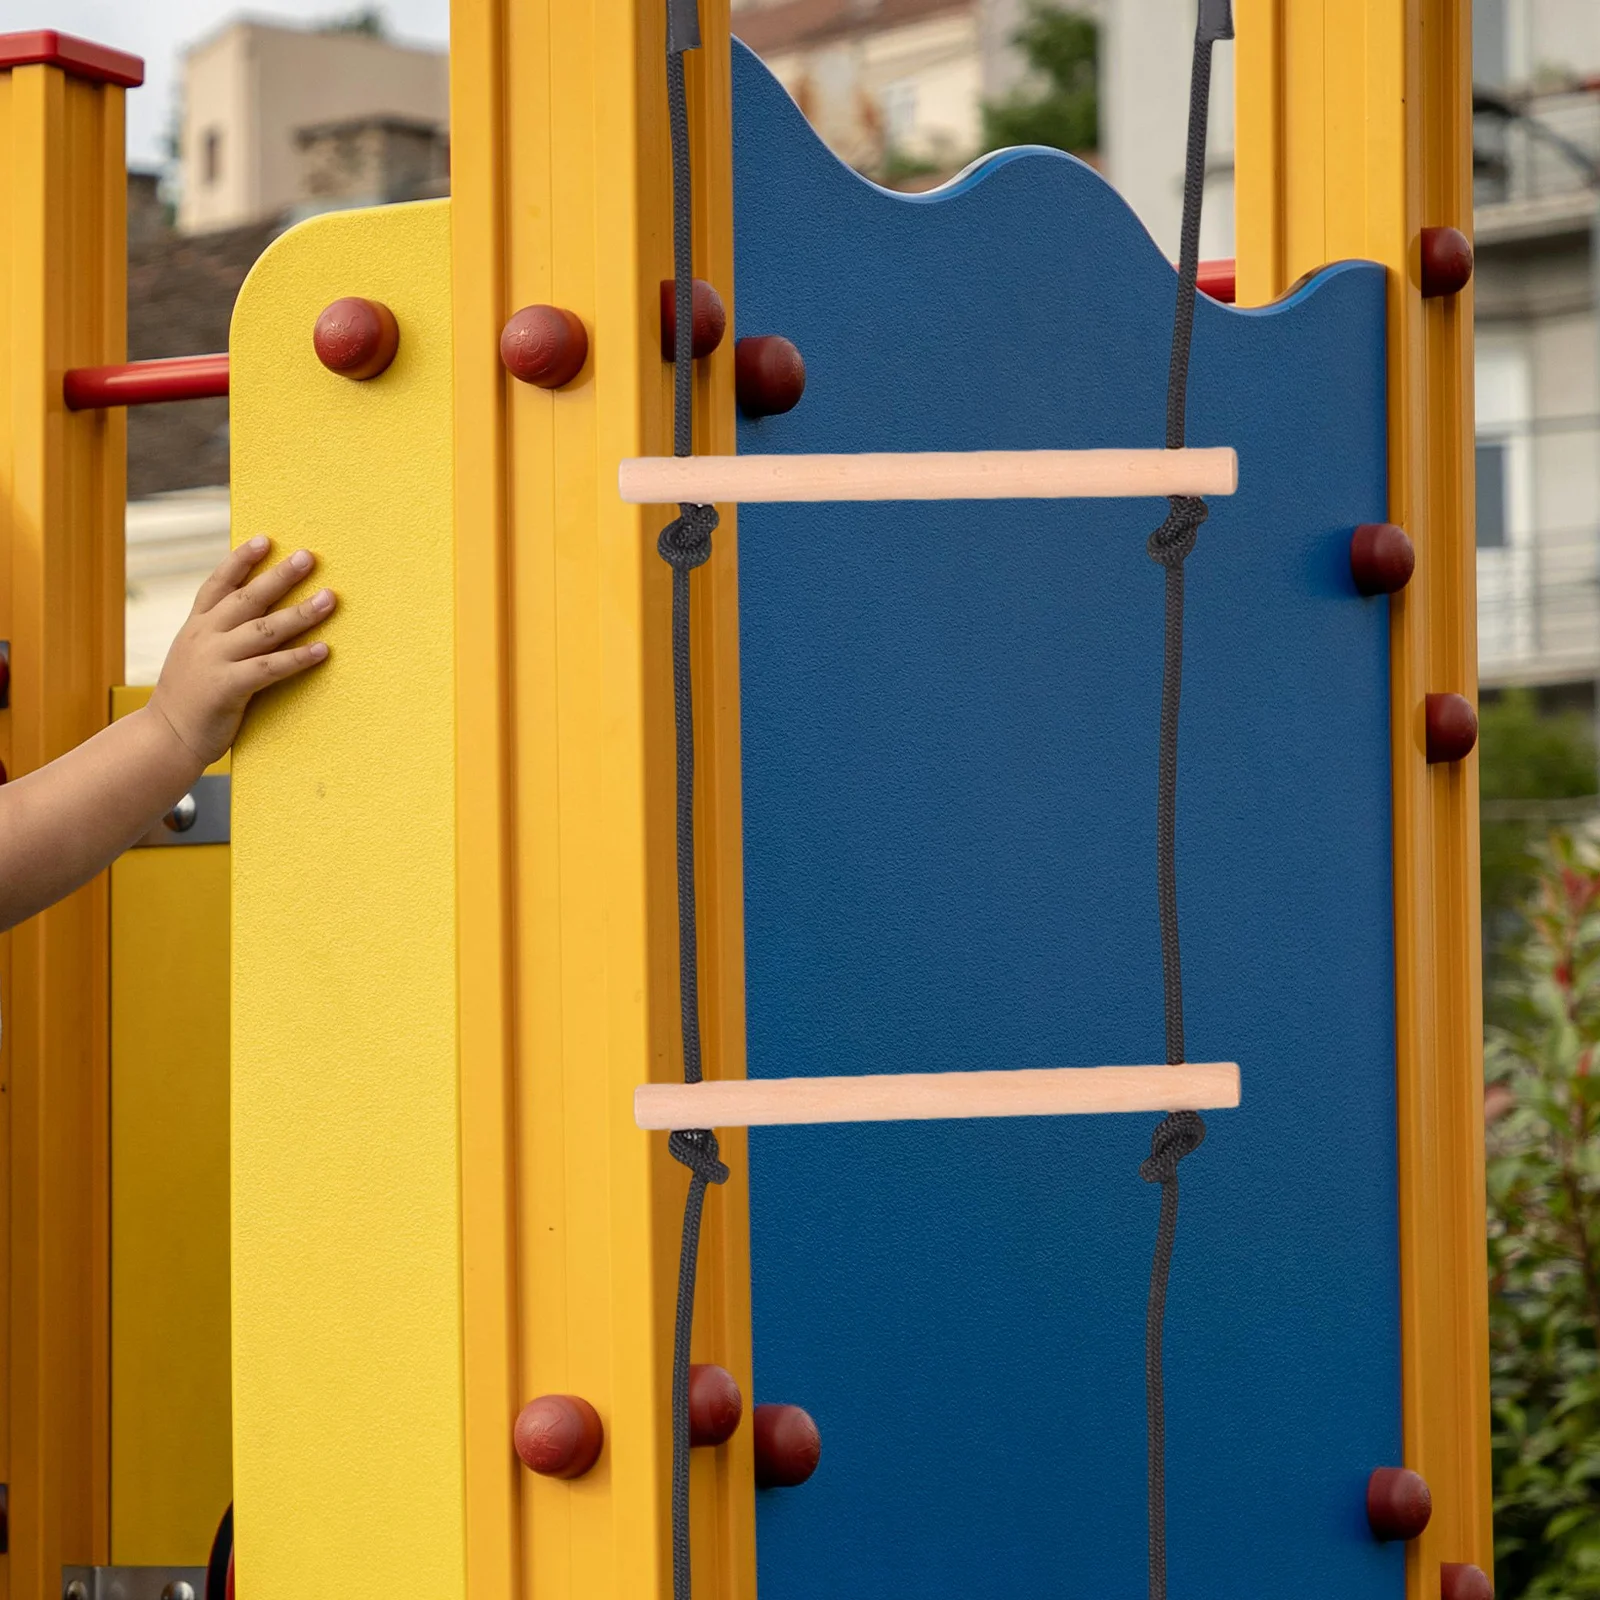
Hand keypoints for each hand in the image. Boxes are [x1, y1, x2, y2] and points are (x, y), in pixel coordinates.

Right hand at [150, 537, 335, 768]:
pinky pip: (269, 668)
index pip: (218, 584)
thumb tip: (252, 616)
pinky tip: (323, 650)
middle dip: (279, 576)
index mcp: (196, 626)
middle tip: (308, 556)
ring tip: (330, 599)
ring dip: (300, 613)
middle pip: (247, 598)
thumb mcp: (194, 656)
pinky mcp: (227, 687)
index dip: (241, 560)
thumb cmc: (189, 699)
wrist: (164, 738)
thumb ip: (217, 634)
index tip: (265, 539)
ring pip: (264, 629)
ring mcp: (214, 660)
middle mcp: (204, 636)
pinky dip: (297, 658)